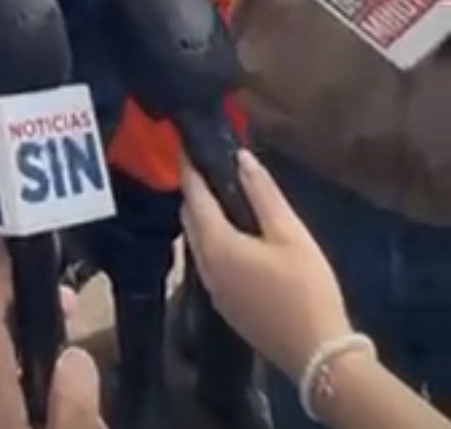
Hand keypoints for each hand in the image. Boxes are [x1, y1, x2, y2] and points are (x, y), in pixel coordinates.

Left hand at [181, 151, 349, 381]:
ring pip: (195, 241)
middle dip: (193, 191)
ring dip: (202, 217)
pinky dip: (211, 240)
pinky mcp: (224, 305)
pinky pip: (206, 261)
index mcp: (215, 244)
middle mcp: (204, 264)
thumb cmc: (306, 290)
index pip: (193, 195)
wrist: (318, 358)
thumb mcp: (291, 235)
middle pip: (189, 218)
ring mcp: (211, 288)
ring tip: (221, 196)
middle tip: (206, 168)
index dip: (189, 167)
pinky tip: (233, 236)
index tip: (186, 144)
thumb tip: (240, 157)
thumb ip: (263, 194)